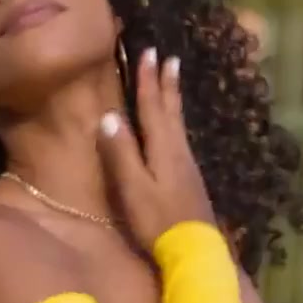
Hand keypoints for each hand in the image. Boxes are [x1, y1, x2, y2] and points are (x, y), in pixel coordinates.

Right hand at [97, 48, 214, 249]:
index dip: (148, 81)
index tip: (148, 53)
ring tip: (173, 81)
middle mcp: (178, 150)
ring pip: (178, 122)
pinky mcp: (189, 178)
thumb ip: (121, 153)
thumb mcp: (133, 188)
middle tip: (168, 57)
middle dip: (165, 83)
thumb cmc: (158, 220)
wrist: (194, 250)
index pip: (152, 108)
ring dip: (173, 99)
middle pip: (170, 111)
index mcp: (163, 149)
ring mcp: (187, 165)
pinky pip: (180, 137)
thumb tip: (108, 117)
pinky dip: (175, 121)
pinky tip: (174, 129)